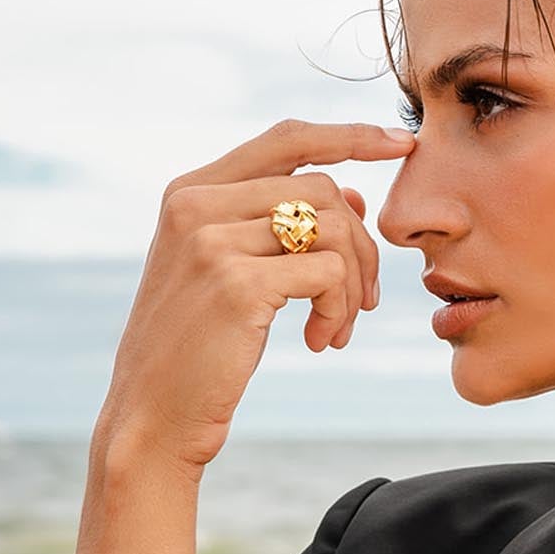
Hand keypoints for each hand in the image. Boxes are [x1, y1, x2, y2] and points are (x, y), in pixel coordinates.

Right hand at [99, 117, 416, 473]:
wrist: (153, 417)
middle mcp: (196, 204)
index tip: (401, 146)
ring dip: (353, 286)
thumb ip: (276, 226)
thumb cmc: (196, 350)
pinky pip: (331, 273)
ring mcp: (213, 241)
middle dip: (361, 247)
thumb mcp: (228, 273)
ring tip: (336, 330)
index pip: (287, 139)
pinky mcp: (238, 283)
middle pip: (323, 189)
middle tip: (361, 304)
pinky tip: (320, 342)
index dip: (351, 136)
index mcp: (190, 191)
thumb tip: (353, 194)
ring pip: (335, 229)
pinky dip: (341, 310)